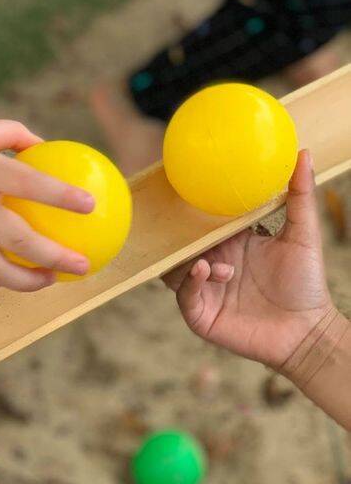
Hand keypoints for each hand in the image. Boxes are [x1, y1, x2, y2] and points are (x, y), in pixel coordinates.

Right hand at [164, 151, 333, 367]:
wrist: (308, 331)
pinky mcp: (201, 316)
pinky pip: (185, 296)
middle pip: (183, 245)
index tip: (186, 188)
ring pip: (176, 270)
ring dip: (188, 261)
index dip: (193, 210)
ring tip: (209, 261)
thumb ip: (299, 195)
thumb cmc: (306, 284)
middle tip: (183, 223)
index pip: (203, 223)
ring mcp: (205, 291)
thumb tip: (303, 153)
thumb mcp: (303, 234)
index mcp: (231, 244)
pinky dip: (190, 283)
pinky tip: (205, 271)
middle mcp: (213, 265)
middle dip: (181, 236)